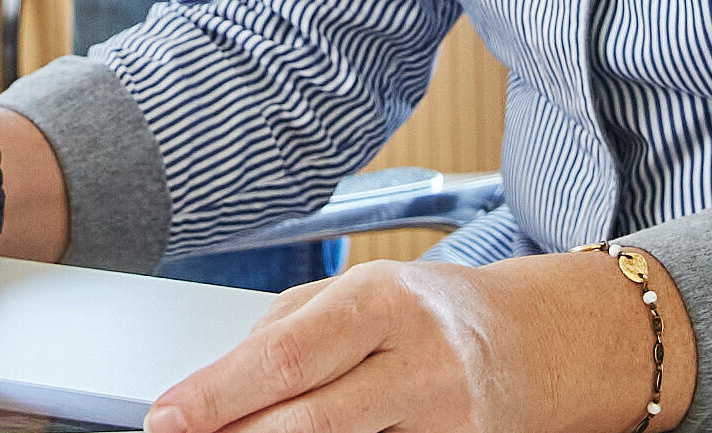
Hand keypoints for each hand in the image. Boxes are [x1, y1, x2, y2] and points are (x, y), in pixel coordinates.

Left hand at [147, 253, 676, 432]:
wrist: (545, 343)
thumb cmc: (437, 313)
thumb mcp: (366, 291)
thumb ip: (293, 325)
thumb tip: (221, 377)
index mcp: (383, 300)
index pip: (284, 356)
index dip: (215, 395)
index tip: (166, 416)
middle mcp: (420, 359)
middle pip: (308, 419)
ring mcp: (447, 419)